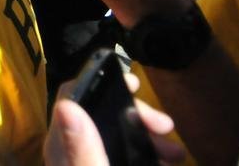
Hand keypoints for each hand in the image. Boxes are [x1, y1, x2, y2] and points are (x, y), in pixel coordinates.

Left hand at [44, 72, 185, 164]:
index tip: (135, 83)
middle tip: (167, 126)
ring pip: (116, 137)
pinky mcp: (103, 165)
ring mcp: (88, 159)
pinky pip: (123, 155)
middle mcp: (71, 151)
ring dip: (149, 140)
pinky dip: (146, 156)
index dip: (101, 80)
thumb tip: (67, 106)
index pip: (71, 97)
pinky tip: (165, 162)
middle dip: (137, 116)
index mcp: (62, 147)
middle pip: (99, 115)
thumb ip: (82, 150)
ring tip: (176, 154)